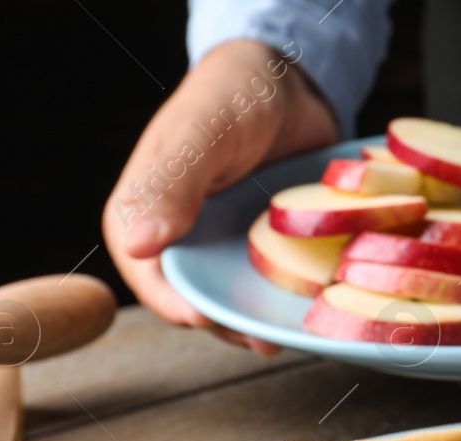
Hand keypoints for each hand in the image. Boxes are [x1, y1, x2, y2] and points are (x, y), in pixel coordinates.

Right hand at [103, 39, 338, 354]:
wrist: (291, 82)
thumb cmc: (232, 96)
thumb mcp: (200, 134)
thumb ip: (169, 184)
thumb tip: (138, 244)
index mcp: (145, 216)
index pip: (150, 278)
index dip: (176, 304)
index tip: (208, 318)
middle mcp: (186, 241)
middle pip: (200, 301)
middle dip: (231, 324)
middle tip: (266, 338)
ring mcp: (228, 249)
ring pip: (241, 301)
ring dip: (266, 318)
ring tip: (296, 328)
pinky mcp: (268, 250)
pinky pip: (278, 284)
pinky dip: (296, 297)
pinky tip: (321, 305)